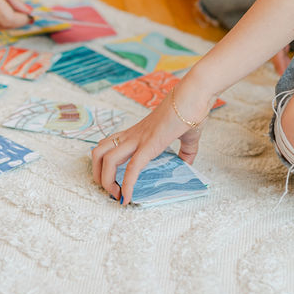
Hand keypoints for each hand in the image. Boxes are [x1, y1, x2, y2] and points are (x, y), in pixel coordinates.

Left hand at [91, 80, 211, 204]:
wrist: (195, 95)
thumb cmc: (191, 110)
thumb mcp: (187, 136)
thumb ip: (186, 151)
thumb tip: (188, 164)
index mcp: (138, 133)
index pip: (108, 146)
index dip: (103, 166)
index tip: (113, 183)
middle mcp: (133, 135)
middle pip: (98, 153)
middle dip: (98, 175)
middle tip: (112, 192)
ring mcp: (139, 139)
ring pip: (107, 159)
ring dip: (106, 181)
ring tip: (118, 196)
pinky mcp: (150, 144)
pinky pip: (132, 168)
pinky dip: (127, 186)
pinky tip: (128, 198)